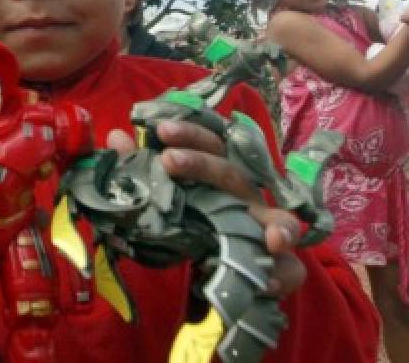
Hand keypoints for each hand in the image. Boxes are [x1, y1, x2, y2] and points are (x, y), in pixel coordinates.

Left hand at [107, 122, 304, 298]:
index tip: (161, 128)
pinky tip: (268, 280)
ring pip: (280, 221)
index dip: (191, 134)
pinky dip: (285, 274)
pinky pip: (292, 270)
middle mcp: (245, 200)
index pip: (211, 146)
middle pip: (233, 175)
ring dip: (276, 225)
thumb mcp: (162, 200)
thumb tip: (116, 137)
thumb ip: (140, 170)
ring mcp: (265, 232)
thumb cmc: (188, 226)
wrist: (207, 276)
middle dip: (203, 164)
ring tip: (262, 230)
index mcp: (218, 179)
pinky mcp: (278, 267)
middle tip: (168, 160)